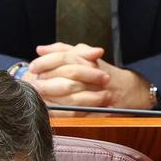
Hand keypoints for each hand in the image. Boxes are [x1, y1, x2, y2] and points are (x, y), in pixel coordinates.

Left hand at [26, 43, 155, 109]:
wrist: (128, 90)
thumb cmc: (101, 71)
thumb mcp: (84, 55)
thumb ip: (62, 50)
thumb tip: (40, 49)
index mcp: (88, 59)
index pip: (65, 56)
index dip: (47, 61)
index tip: (33, 66)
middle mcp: (92, 74)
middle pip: (67, 74)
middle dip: (47, 79)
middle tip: (32, 82)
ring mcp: (95, 92)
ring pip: (71, 93)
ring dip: (52, 96)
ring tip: (38, 96)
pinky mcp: (95, 108)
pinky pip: (76, 111)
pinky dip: (62, 111)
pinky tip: (49, 110)